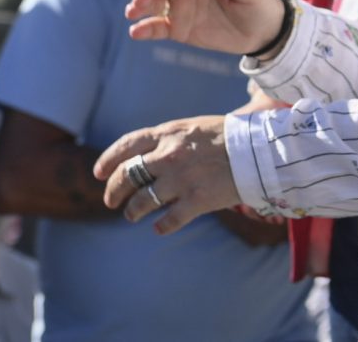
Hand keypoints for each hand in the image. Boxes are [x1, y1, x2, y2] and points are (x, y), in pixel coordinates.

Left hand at [93, 116, 243, 233]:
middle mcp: (169, 156)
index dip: (107, 160)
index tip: (98, 174)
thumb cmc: (227, 136)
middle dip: (113, 191)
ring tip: (131, 215)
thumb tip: (145, 156)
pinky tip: (159, 228)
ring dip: (133, 211)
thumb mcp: (191, 128)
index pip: (126, 145)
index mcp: (167, 134)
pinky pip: (169, 220)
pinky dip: (161, 227)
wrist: (259, 150)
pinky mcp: (197, 201)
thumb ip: (167, 140)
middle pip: (127, 176)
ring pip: (142, 201)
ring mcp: (182, 180)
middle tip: (111, 201)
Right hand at [123, 0, 284, 55]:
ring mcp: (182, 6)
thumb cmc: (257, 4)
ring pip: (155, 1)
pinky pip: (159, 26)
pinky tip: (135, 32)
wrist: (261, 32)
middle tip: (139, 0)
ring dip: (141, 5)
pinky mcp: (179, 27)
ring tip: (131, 12)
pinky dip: (146, 28)